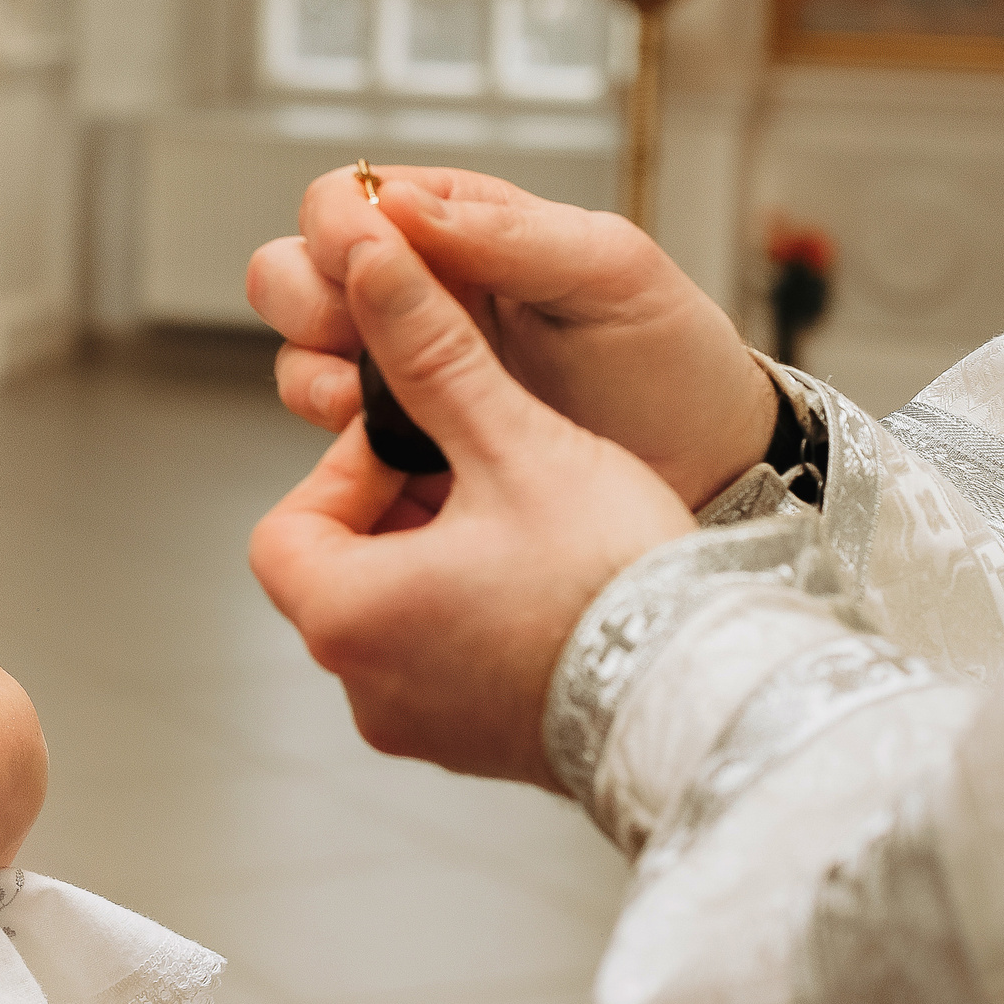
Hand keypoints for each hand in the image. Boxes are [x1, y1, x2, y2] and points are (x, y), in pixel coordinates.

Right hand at [247, 164, 776, 509]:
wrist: (709, 469)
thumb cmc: (672, 360)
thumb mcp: (610, 271)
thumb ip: (505, 234)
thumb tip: (397, 206)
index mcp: (457, 227)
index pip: (343, 201)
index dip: (338, 228)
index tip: (369, 261)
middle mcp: (413, 292)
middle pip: (290, 271)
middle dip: (311, 303)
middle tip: (370, 335)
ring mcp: (400, 367)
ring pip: (294, 351)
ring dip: (319, 373)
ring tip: (382, 401)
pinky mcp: (400, 437)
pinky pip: (326, 427)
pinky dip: (338, 436)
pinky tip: (397, 445)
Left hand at [250, 210, 693, 787]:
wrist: (714, 699)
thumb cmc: (614, 581)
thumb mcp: (512, 444)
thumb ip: (429, 349)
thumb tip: (368, 259)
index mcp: (344, 618)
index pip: (289, 525)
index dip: (347, 470)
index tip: (420, 441)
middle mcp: (364, 688)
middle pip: (341, 568)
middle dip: (400, 507)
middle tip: (478, 470)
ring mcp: (419, 726)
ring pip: (395, 613)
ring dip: (441, 556)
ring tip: (523, 517)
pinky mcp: (476, 745)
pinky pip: (445, 661)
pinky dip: (475, 611)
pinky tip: (548, 577)